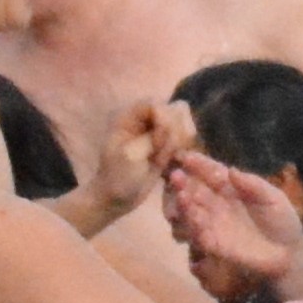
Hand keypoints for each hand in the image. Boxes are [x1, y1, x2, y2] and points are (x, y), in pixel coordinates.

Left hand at [85, 98, 197, 221]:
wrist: (116, 199)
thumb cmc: (117, 177)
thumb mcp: (130, 156)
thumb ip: (150, 137)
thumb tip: (172, 126)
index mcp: (129, 116)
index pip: (156, 104)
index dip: (163, 122)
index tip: (157, 145)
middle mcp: (145, 119)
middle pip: (175, 109)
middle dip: (175, 132)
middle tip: (163, 154)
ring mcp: (158, 131)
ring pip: (184, 123)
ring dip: (180, 143)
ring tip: (166, 160)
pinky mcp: (167, 144)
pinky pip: (186, 139)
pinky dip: (184, 150)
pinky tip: (173, 164)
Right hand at [164, 153, 302, 294]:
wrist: (289, 253)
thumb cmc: (282, 221)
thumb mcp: (273, 198)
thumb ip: (253, 185)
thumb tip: (232, 170)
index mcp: (231, 188)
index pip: (211, 173)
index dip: (199, 165)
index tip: (187, 157)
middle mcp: (217, 204)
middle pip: (195, 191)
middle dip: (183, 183)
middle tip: (176, 176)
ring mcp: (214, 225)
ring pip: (192, 213)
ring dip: (185, 205)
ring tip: (184, 197)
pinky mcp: (215, 246)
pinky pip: (200, 237)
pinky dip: (195, 228)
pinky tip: (196, 220)